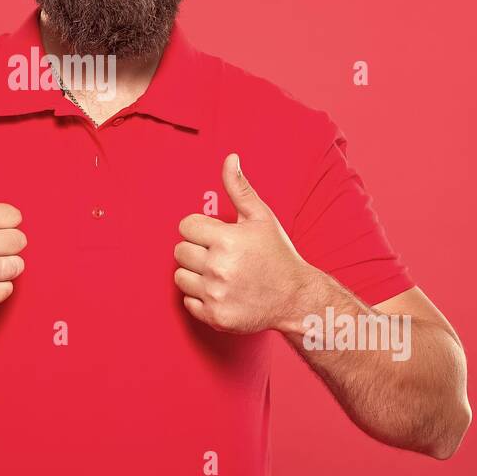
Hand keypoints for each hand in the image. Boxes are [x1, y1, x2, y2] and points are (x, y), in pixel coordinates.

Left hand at [173, 153, 311, 333]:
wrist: (296, 298)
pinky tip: (221, 291)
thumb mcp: (261, 217)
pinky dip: (200, 297)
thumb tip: (230, 158)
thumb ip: (239, 188)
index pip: (185, 227)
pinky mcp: (215, 317)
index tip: (216, 236)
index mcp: (227, 239)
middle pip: (180, 251)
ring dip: (195, 274)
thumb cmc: (277, 254)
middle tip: (220, 255)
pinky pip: (188, 301)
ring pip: (180, 276)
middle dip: (197, 250)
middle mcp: (219, 267)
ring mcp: (216, 294)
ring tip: (219, 273)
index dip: (199, 229)